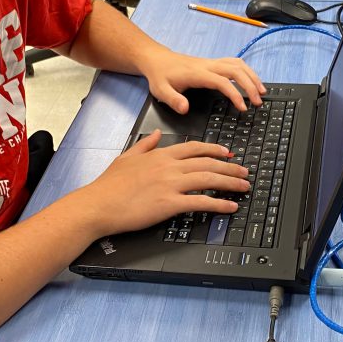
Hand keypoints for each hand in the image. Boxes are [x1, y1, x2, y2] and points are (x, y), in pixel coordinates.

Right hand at [78, 131, 251, 235]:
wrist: (98, 204)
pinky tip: (230, 206)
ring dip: (230, 183)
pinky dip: (219, 204)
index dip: (215, 150)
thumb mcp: (127, 157)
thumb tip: (157, 135)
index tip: (228, 153)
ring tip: (244, 187)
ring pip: (209, 179)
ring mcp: (170, 184)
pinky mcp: (170, 204)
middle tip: (244, 172)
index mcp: (160, 155)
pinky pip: (201, 202)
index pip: (195, 148)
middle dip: (230, 167)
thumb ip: (145, 144)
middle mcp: (169, 166)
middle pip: (207, 163)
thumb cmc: (109, 185)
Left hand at [139, 49, 265, 113]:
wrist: (157, 59)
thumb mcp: (161, 90)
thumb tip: (185, 109)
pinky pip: (234, 63)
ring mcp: (211, 62)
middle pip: (236, 70)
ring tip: (262, 91)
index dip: (235, 94)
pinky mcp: (213, 63)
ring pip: (238, 64)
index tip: (243, 107)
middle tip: (259, 102)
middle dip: (251, 85)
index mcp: (198, 74)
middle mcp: (208, 65)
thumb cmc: (160, 75)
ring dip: (252, 76)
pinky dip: (246, 71)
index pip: (223, 82)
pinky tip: (251, 80)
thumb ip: (173, 100)